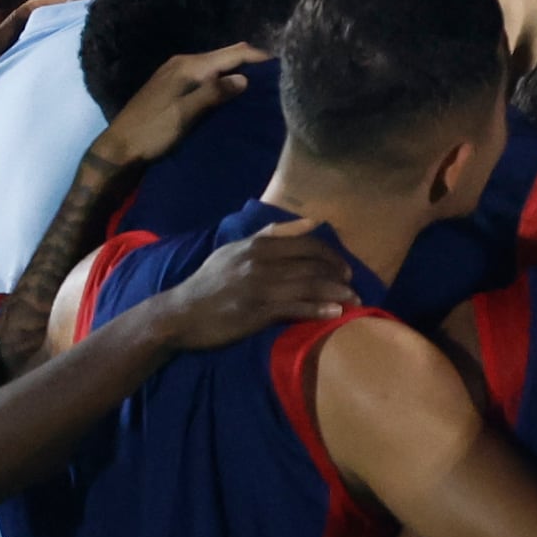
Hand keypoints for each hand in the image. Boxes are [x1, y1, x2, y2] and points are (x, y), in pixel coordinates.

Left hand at [95, 40, 266, 171]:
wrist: (120, 146)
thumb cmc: (153, 131)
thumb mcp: (185, 114)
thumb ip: (214, 93)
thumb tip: (245, 78)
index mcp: (188, 66)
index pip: (232, 53)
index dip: (259, 57)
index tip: (283, 65)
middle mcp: (183, 62)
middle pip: (225, 54)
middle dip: (251, 62)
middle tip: (277, 76)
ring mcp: (176, 72)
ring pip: (217, 64)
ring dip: (238, 71)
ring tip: (261, 84)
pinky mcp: (174, 83)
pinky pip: (207, 73)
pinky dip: (223, 78)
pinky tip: (233, 91)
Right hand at [151, 219, 359, 350]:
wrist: (181, 314)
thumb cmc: (210, 282)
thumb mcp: (235, 250)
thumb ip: (271, 235)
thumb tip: (310, 222)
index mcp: (257, 245)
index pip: (307, 244)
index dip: (332, 256)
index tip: (345, 269)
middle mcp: (261, 261)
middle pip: (313, 265)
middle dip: (339, 276)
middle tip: (353, 287)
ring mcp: (260, 286)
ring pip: (310, 285)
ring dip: (338, 294)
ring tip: (355, 301)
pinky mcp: (258, 311)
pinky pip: (297, 308)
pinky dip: (320, 310)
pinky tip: (336, 313)